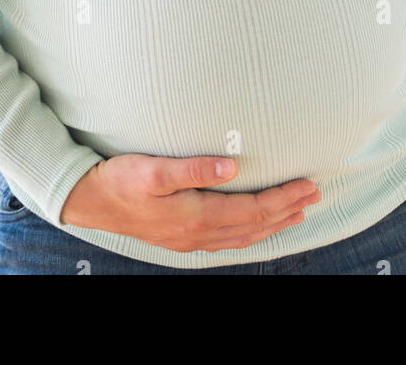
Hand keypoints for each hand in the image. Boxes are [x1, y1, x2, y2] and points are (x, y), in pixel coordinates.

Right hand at [59, 154, 320, 252]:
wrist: (90, 201)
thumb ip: (194, 168)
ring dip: (273, 223)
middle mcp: (198, 234)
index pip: (253, 210)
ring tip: (296, 212)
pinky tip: (256, 226)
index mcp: (196, 216)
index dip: (283, 199)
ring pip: (244, 236)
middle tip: (315, 195)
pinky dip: (250, 232)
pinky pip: (228, 240)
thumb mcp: (154, 169)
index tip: (307, 185)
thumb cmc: (121, 179)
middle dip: (287, 210)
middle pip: (254, 226)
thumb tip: (232, 166)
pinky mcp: (182, 238)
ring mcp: (191, 239)